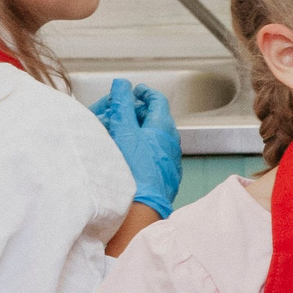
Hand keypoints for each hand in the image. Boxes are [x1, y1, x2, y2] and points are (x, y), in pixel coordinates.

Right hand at [89, 77, 181, 218]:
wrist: (140, 207)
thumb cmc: (133, 169)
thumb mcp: (123, 130)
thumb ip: (122, 105)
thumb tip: (122, 85)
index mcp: (163, 127)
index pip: (157, 101)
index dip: (144, 93)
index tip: (134, 91)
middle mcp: (171, 142)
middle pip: (156, 119)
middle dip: (137, 113)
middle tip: (121, 113)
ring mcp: (170, 161)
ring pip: (155, 139)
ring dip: (139, 132)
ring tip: (121, 135)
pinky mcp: (165, 177)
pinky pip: (154, 156)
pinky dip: (142, 149)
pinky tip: (128, 156)